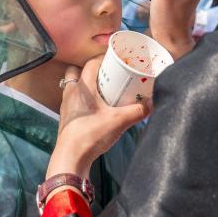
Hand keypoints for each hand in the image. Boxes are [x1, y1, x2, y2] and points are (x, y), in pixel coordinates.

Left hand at [47, 59, 150, 179]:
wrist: (71, 157)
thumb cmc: (91, 134)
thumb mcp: (119, 121)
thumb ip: (138, 111)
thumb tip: (152, 103)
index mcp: (82, 87)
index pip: (91, 63)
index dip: (103, 59)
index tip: (116, 61)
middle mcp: (71, 92)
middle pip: (76, 71)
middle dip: (90, 71)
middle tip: (107, 76)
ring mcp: (66, 105)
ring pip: (72, 86)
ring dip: (84, 85)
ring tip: (101, 91)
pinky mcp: (65, 117)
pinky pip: (73, 100)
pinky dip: (82, 99)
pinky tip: (94, 108)